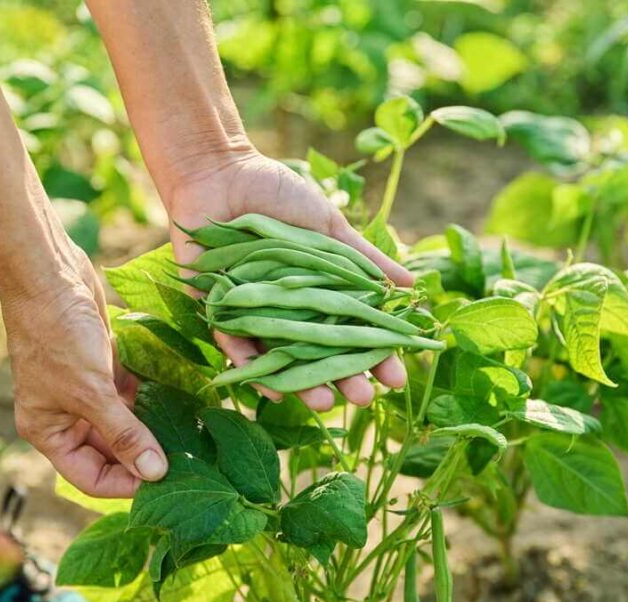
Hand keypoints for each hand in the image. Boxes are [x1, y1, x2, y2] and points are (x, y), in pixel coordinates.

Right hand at [1, 248, 166, 497]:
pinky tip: (179, 403)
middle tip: (185, 460)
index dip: (124, 484)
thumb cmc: (57, 335)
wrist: (48, 274)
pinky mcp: (102, 365)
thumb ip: (123, 434)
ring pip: (124, 424)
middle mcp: (64, 416)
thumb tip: (154, 473)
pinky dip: (151, 399)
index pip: (89, 477)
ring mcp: (84, 390)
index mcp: (48, 431)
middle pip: (109, 454)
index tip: (164, 480)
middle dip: (142, 457)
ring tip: (187, 436)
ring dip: (151, 429)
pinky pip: (131, 394)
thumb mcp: (91, 391)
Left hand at [167, 151, 413, 410]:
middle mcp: (287, 309)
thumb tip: (410, 287)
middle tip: (364, 400)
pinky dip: (251, 364)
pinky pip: (234, 344)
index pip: (351, 332)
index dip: (375, 355)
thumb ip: (364, 259)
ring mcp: (254, 312)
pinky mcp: (217, 309)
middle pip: (318, 354)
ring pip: (280, 359)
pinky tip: (271, 386)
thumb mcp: (328, 226)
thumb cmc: (276, 193)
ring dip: (300, 384)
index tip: (397, 377)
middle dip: (342, 379)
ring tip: (324, 403)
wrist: (222, 172)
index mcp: (317, 292)